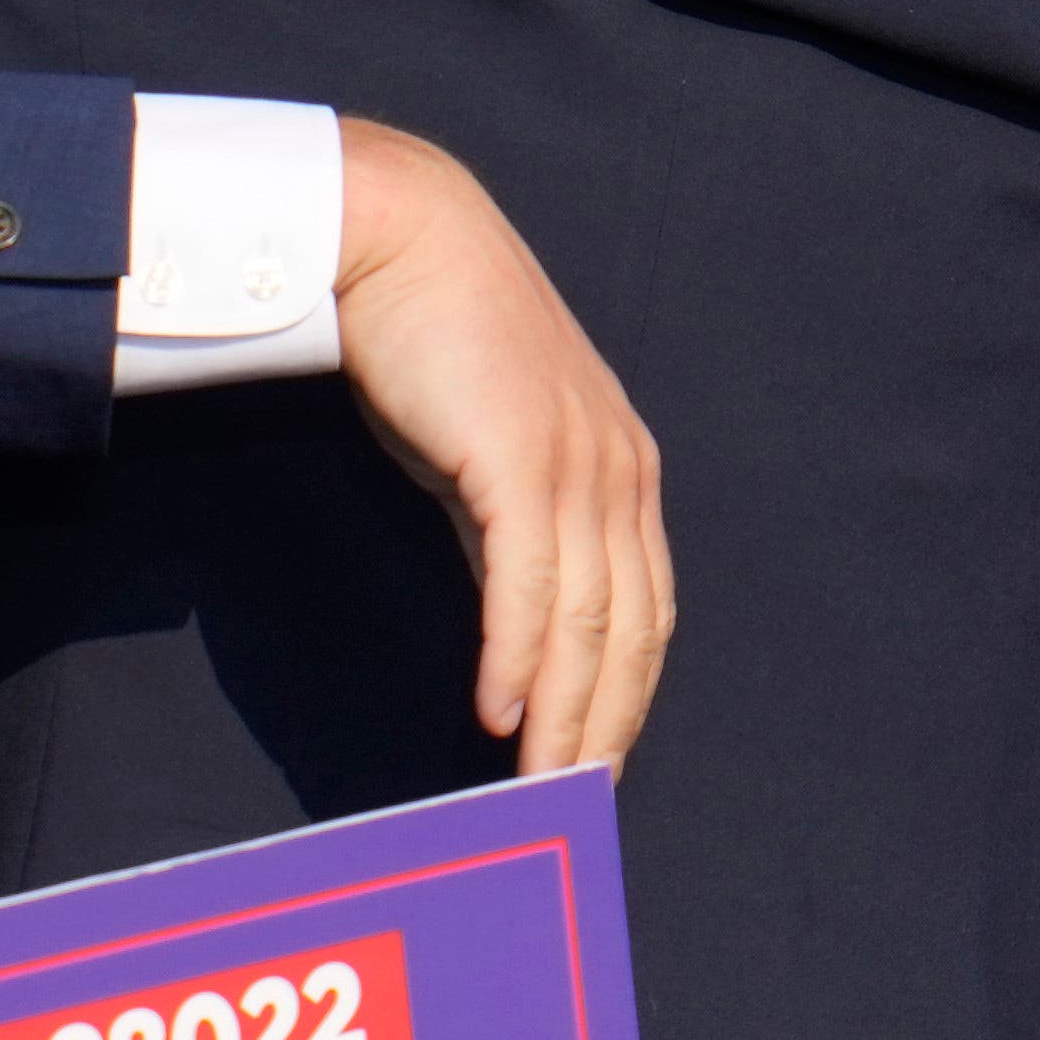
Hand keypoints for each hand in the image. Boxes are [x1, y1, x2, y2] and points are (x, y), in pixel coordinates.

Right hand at [327, 118, 672, 775]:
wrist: (396, 234)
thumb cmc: (431, 334)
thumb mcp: (488, 442)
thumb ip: (510, 523)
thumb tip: (513, 618)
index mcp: (621, 467)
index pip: (644, 610)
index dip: (625, 695)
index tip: (597, 760)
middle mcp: (618, 469)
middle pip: (632, 631)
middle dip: (606, 724)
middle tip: (575, 805)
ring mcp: (577, 463)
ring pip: (587, 622)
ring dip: (563, 713)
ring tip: (538, 785)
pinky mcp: (521, 459)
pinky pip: (528, 585)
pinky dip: (517, 658)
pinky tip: (497, 713)